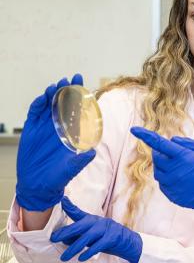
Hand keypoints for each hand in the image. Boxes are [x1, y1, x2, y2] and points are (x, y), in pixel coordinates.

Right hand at [16, 75, 95, 210]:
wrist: (38, 184)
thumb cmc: (58, 176)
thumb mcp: (71, 167)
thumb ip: (81, 159)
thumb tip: (92, 152)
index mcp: (72, 131)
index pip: (78, 110)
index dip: (81, 97)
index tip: (84, 85)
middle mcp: (59, 126)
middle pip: (64, 103)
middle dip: (68, 89)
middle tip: (72, 78)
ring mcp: (45, 126)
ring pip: (49, 105)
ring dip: (52, 94)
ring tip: (56, 86)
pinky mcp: (31, 129)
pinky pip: (34, 113)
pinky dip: (38, 105)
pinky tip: (42, 99)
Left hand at [50, 197, 142, 262]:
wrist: (128, 241)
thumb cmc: (107, 238)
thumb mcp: (92, 235)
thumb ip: (79, 236)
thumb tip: (63, 239)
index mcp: (92, 219)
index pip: (78, 212)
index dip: (69, 207)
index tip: (61, 200)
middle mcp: (98, 222)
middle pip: (80, 226)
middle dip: (66, 232)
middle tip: (54, 238)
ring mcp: (106, 229)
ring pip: (87, 238)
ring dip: (74, 248)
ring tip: (64, 257)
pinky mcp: (112, 238)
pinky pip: (98, 245)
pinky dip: (89, 252)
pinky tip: (81, 258)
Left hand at [130, 127, 193, 228]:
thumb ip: (188, 143)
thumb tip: (172, 141)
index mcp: (184, 158)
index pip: (159, 144)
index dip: (145, 135)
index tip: (134, 129)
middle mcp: (175, 172)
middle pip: (156, 158)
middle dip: (161, 151)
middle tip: (174, 152)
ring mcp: (173, 186)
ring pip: (158, 172)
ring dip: (164, 165)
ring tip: (181, 166)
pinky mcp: (173, 196)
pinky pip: (163, 184)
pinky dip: (168, 178)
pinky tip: (183, 178)